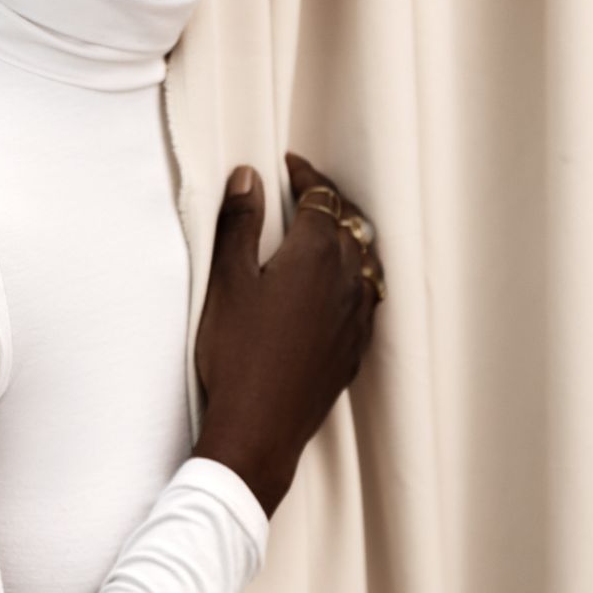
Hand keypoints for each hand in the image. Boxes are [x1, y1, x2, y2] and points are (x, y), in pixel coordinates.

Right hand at [192, 151, 382, 516]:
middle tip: (304, 193)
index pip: (321, 197)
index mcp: (314, 255)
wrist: (260, 427)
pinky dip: (354, 280)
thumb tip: (248, 177)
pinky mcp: (354, 349)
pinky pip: (366, 299)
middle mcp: (346, 280)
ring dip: (348, 241)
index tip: (289, 165)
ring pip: (365, 262)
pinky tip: (339, 290)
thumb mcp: (226, 282)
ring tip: (326, 236)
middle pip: (350, 225)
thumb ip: (239, 224)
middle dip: (329, 203)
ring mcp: (356, 317)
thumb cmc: (237, 354)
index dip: (306, 175)